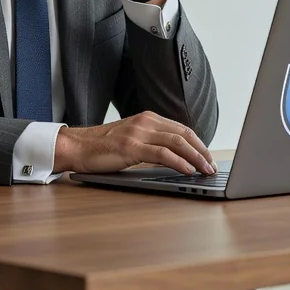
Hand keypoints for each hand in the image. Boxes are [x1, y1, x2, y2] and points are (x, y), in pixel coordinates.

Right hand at [54, 111, 215, 175]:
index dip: (199, 144)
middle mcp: (145, 122)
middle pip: (184, 134)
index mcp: (147, 118)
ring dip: (196, 158)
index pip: (182, 129)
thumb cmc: (102, 148)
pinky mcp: (131, 147)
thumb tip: (176, 159)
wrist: (76, 147)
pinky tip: (188, 170)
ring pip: (177, 142)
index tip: (208, 157)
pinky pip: (162, 154)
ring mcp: (138, 133)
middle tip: (212, 166)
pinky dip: (179, 162)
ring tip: (206, 170)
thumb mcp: (131, 140)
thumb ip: (151, 144)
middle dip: (202, 151)